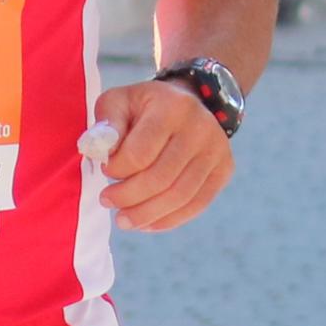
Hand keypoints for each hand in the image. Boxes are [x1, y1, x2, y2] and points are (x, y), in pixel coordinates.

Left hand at [83, 80, 233, 230]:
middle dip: (128, 197)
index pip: (140, 153)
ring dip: (146, 214)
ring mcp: (217, 150)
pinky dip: (168, 220)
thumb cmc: (144, 107)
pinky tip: (146, 224)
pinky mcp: (224, 169)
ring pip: (179, 196)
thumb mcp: (119, 101)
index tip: (105, 170)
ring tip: (123, 220)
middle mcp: (200, 128)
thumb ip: (107, 124)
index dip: (117, 170)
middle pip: (160, 179)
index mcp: (172, 108)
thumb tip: (101, 152)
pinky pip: (196, 205)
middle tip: (107, 202)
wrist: (187, 102)